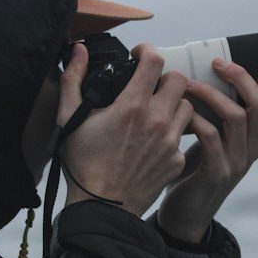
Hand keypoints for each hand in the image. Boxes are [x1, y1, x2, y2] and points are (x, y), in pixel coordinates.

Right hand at [57, 42, 193, 217]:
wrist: (102, 207)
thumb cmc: (84, 164)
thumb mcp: (70, 118)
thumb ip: (73, 79)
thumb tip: (77, 51)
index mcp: (133, 105)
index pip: (155, 61)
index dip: (148, 51)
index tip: (140, 55)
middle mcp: (157, 120)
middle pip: (179, 80)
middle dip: (164, 78)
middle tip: (150, 86)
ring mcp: (170, 142)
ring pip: (188, 106)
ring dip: (174, 104)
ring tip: (157, 111)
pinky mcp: (177, 160)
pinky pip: (184, 137)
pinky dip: (173, 134)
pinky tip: (155, 140)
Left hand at [156, 60, 257, 243]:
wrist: (184, 216)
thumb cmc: (195, 172)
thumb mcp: (215, 143)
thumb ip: (219, 118)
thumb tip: (209, 78)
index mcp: (255, 144)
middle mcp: (251, 153)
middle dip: (242, 79)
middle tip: (218, 64)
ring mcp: (235, 163)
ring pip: (238, 117)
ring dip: (213, 94)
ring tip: (190, 84)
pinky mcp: (215, 173)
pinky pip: (212, 137)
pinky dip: (197, 118)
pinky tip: (183, 112)